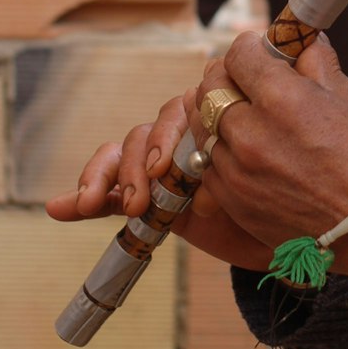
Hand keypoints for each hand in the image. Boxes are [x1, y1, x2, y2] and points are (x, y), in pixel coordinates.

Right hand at [44, 92, 272, 270]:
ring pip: (123, 156)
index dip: (164, 136)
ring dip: (103, 176)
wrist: (287, 237)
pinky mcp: (147, 200)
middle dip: (134, 164)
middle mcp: (182, 137)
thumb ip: (248, 150)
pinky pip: (112, 195)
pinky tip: (59, 209)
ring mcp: (161, 169)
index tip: (161, 169)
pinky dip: (82, 200)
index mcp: (211, 117)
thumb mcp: (272, 165)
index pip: (176, 111)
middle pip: (144, 134)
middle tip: (139, 199)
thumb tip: (250, 126)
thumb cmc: (287, 190)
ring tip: (90, 202)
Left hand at [187, 31, 347, 276]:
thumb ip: (314, 61)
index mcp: (283, 99)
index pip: (238, 55)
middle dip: (229, 79)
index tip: (259, 53)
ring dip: (222, 120)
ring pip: (205, 129)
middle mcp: (252, 134)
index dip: (250, 49)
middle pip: (211, 89)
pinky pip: (210, 167)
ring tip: (251, 123)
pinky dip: (224, 156)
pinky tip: (251, 157)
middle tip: (249, 84)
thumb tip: (299, 41)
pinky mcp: (235, 204)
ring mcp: (239, 173)